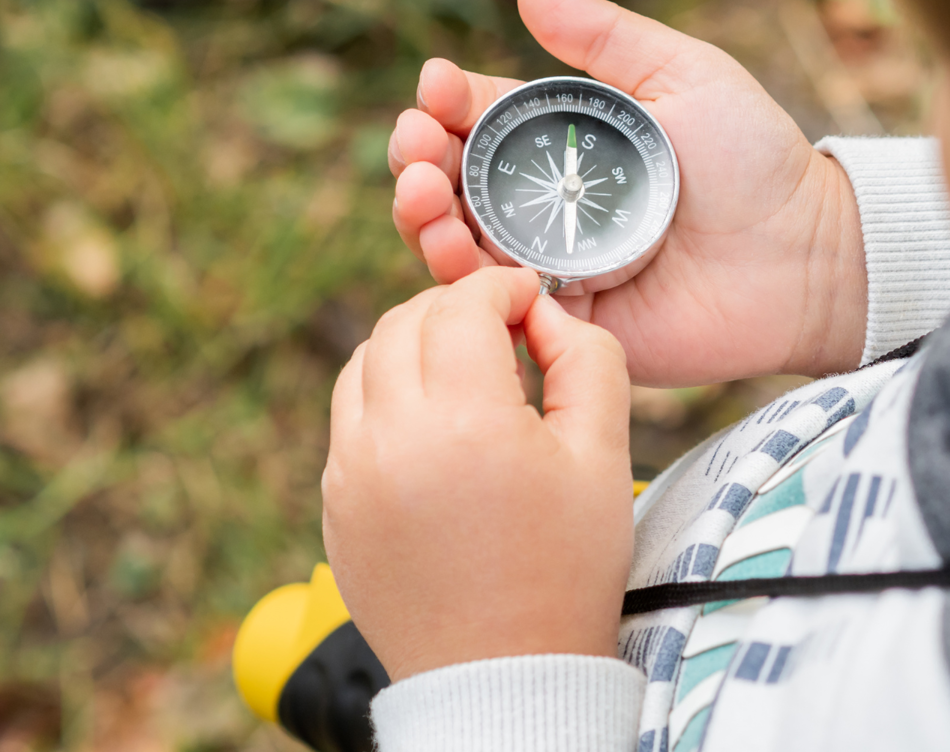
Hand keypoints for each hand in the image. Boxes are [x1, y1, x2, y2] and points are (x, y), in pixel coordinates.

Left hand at [322, 266, 632, 681]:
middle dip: (454, 307)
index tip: (529, 295)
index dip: (501, 285)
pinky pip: (348, 418)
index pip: (462, 305)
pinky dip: (385, 394)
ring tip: (463, 369)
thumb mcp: (604, 455)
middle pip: (403, 322)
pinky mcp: (335, 504)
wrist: (503, 674)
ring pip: (363, 362)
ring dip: (411, 344)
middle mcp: (389, 438)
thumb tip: (545, 315)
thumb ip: (588, 360)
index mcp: (462, 421)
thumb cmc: (565, 568)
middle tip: (501, 327)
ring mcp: (350, 474)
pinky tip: (432, 420)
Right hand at [390, 0, 866, 385]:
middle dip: (420, 160)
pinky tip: (453, 252)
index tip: (436, 86)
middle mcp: (547, 204)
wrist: (802, 255)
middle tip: (415, 145)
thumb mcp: (684, 76)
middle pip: (457, 184)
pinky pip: (501, 308)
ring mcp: (553, 266)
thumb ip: (608, 39)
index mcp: (566, 143)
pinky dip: (465, 285)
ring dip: (424, 218)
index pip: (482, 120)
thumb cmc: (754, 159)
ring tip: (420, 194)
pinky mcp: (568, 321)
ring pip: (463, 246)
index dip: (446, 103)